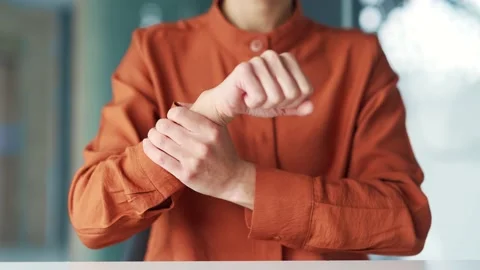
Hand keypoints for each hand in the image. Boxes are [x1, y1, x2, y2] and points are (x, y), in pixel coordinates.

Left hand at [143, 106, 255, 207]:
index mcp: (210, 130)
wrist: (233, 179)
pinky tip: (148, 144)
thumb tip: (176, 104)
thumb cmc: (223, 151)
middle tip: (161, 129)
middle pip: (166, 126)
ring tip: (153, 136)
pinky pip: (160, 158)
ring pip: (160, 141)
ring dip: (152, 136)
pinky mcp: (185, 174)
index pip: (178, 113)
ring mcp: (193, 160)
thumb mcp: (219, 129)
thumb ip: (200, 115)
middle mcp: (202, 144)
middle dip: (160, 126)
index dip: (171, 115)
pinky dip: (149, 149)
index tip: (172, 120)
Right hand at [191, 50, 313, 125]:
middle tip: (263, 98)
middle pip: (293, 93)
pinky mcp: (243, 69)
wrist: (229, 103)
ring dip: (264, 104)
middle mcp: (274, 56)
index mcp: (287, 60)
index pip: (306, 90)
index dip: (293, 102)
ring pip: (276, 96)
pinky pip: (259, 97)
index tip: (277, 99)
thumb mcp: (281, 106)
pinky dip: (252, 103)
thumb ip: (298, 107)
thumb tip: (311, 107)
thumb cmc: (256, 101)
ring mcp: (258, 60)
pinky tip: (245, 95)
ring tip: (253, 96)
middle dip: (278, 104)